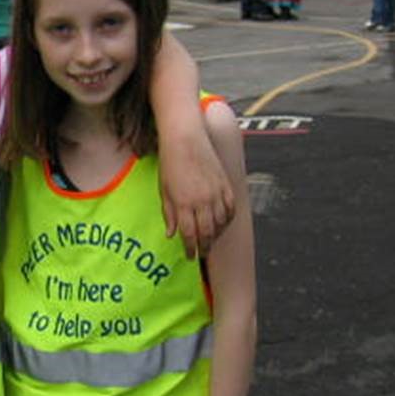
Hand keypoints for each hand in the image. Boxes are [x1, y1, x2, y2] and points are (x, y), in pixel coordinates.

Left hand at [159, 130, 233, 257]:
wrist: (185, 139)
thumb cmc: (170, 164)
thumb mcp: (163, 191)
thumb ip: (168, 214)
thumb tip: (171, 234)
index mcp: (183, 203)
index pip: (189, 235)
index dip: (190, 248)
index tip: (190, 256)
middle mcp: (202, 200)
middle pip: (207, 232)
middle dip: (204, 246)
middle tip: (202, 253)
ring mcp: (216, 193)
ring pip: (221, 223)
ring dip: (216, 235)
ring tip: (210, 240)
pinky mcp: (226, 184)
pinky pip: (231, 209)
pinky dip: (227, 220)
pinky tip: (222, 224)